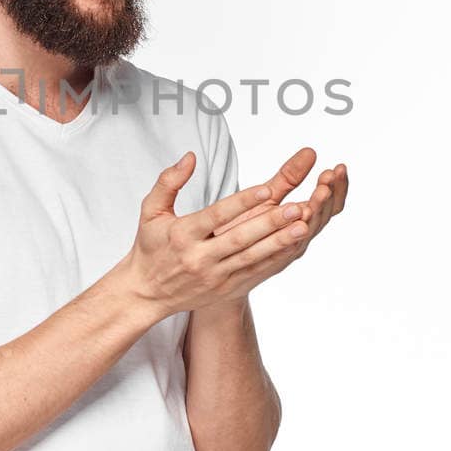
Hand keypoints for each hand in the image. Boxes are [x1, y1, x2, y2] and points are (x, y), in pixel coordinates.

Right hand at [113, 151, 312, 318]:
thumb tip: (190, 157)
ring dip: (280, 242)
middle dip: (270, 223)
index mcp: (182, 235)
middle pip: (240, 239)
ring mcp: (215, 277)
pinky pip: (256, 273)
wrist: (146, 293)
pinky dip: (277, 259)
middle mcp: (200, 258)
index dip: (242, 202)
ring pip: (253, 258)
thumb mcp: (150, 211)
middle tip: (297, 206)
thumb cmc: (150, 247)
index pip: (216, 216)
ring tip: (303, 225)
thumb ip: (168, 182)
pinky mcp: (227, 289)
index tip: (266, 188)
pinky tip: (295, 245)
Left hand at [211, 147, 348, 266]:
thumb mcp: (270, 195)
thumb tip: (311, 151)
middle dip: (328, 195)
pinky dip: (294, 234)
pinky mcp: (270, 260)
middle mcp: (301, 236)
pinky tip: (301, 220)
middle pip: (324, 217)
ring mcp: (288, 250)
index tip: (339, 168)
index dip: (339, 187)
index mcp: (304, 220)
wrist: (222, 261)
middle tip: (329, 177)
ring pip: (308, 231)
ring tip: (321, 192)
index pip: (331, 204)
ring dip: (316, 211)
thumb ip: (290, 176)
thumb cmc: (244, 226)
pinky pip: (286, 248)